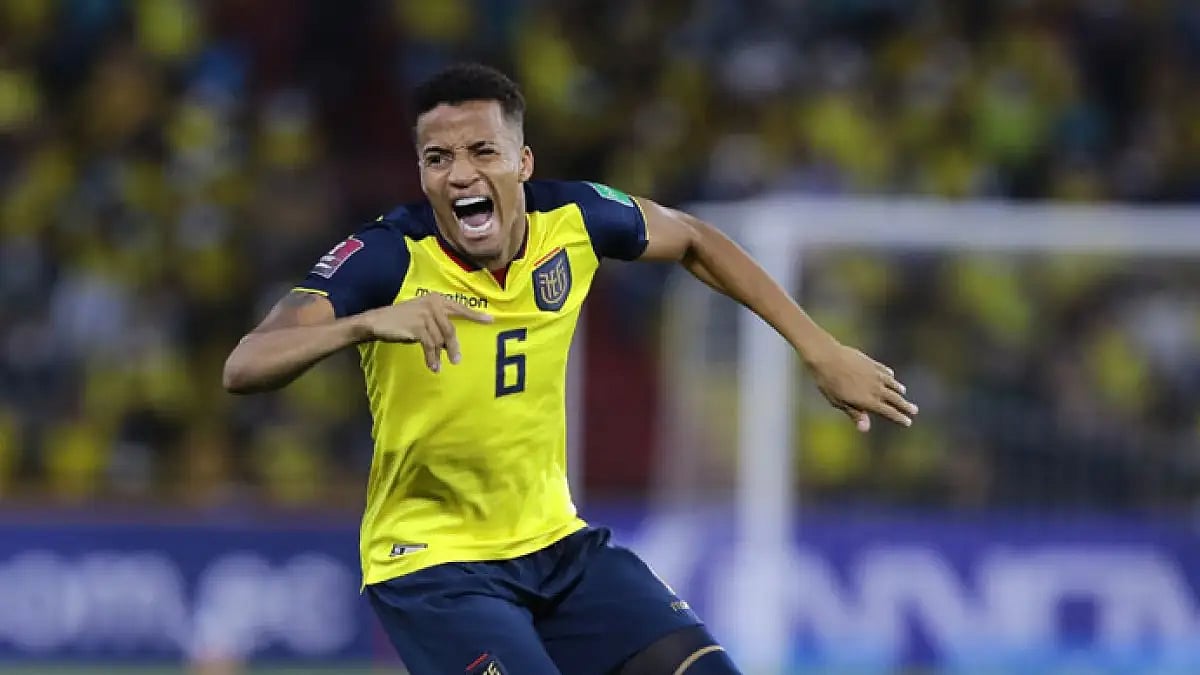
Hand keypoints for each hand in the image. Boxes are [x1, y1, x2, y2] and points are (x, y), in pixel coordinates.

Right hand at [361, 294, 492, 371]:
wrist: (378, 321)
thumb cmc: (401, 321)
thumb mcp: (423, 320)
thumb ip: (438, 326)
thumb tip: (451, 344)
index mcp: (436, 299)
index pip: (459, 308)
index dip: (475, 315)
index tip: (490, 321)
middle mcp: (433, 304)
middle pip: (450, 329)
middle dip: (454, 347)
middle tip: (457, 361)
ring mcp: (426, 314)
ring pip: (440, 340)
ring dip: (438, 355)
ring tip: (437, 366)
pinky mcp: (418, 326)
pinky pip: (430, 345)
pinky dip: (432, 357)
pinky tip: (433, 366)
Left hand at [807, 342, 917, 431]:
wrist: (827, 356)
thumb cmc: (828, 382)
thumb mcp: (839, 402)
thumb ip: (854, 414)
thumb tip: (866, 429)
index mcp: (868, 400)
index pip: (888, 412)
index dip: (899, 418)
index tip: (908, 422)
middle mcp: (875, 388)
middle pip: (894, 399)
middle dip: (905, 406)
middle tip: (914, 410)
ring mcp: (874, 373)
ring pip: (891, 383)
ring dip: (898, 389)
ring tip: (903, 392)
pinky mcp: (870, 362)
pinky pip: (884, 370)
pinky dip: (889, 375)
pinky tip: (891, 375)